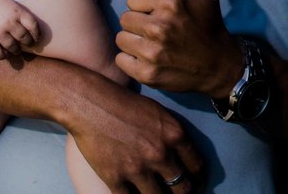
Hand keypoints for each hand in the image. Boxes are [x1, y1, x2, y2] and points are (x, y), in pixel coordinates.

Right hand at [0, 0, 40, 58]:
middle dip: (28, 43)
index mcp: (18, 12)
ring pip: (13, 47)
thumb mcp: (14, 5)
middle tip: (27, 44)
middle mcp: (9, 23)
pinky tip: (4, 53)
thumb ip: (21, 17)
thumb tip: (31, 32)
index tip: (36, 38)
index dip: (37, 34)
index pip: (33, 26)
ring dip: (16, 50)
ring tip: (15, 50)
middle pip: (24, 38)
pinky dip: (3, 55)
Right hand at [66, 79, 203, 193]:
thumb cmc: (123, 103)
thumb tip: (182, 156)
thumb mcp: (157, 112)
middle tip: (181, 193)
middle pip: (183, 188)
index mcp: (174, 134)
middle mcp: (160, 153)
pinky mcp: (115, 178)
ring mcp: (138, 168)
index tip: (195, 181)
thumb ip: (172, 135)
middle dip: (184, 193)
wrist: (89, 102)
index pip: (197, 166)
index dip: (198, 178)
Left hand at [116, 0, 243, 97]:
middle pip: (125, 19)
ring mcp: (152, 52)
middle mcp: (159, 27)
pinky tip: (147, 58)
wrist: (220, 65)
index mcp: (170, 3)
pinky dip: (131, 60)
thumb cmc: (209, 25)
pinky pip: (122, 60)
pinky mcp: (148, 74)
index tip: (159, 13)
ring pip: (121, 39)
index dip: (145, 6)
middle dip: (138, 23)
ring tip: (151, 43)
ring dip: (133, 41)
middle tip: (156, 30)